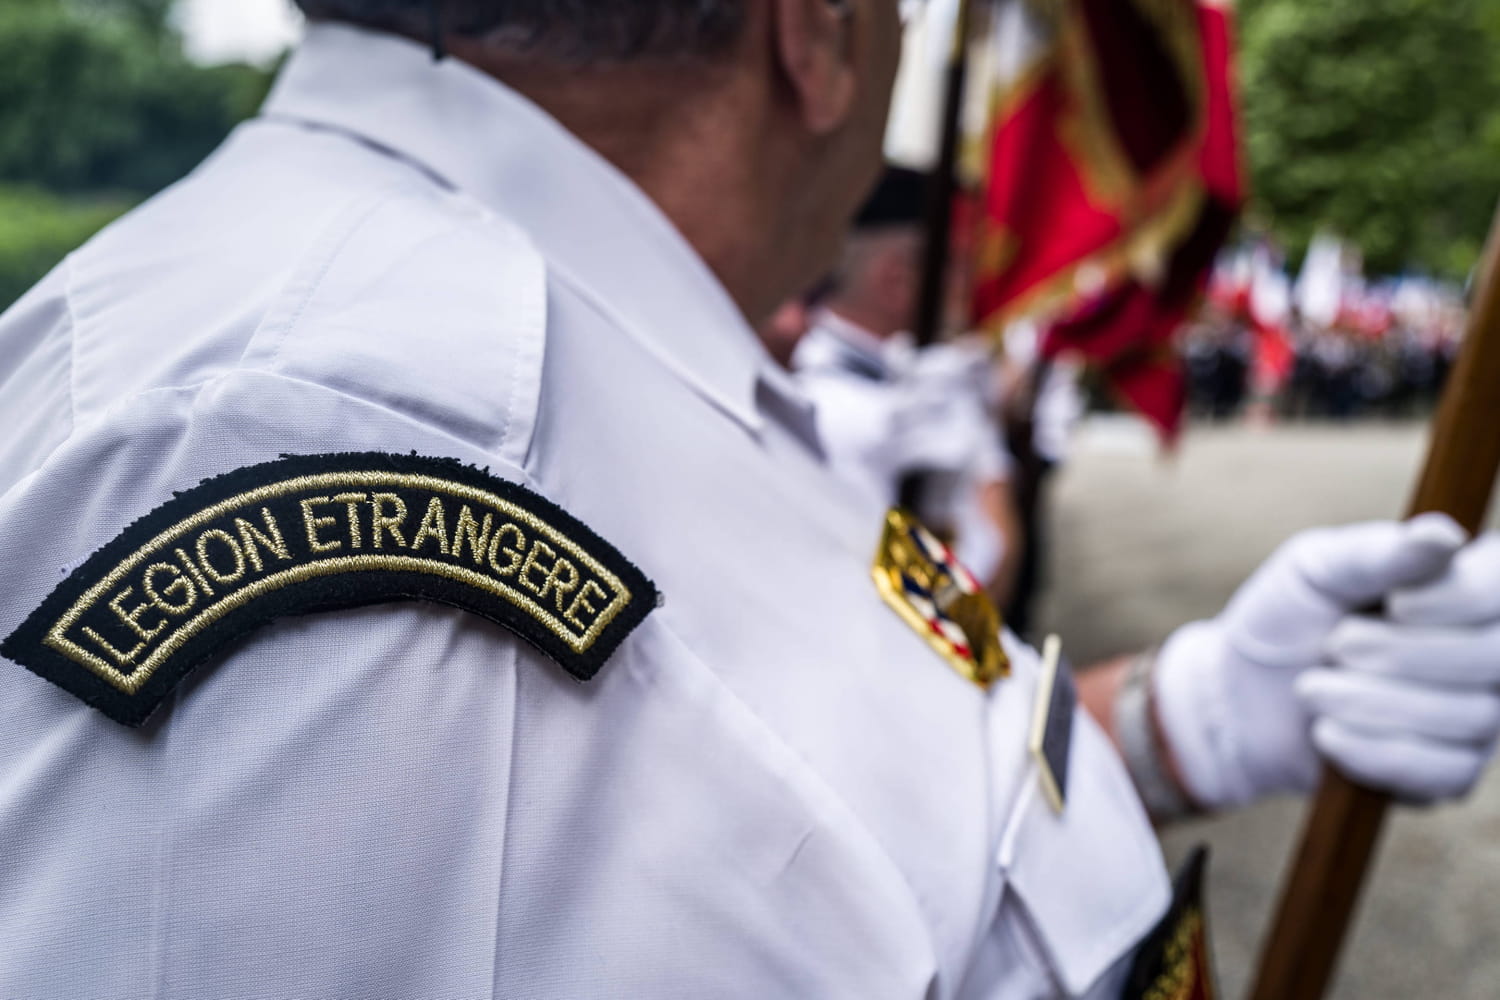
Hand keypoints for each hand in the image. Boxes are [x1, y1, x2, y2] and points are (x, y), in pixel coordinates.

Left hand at [1153, 514, 1499, 808]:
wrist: (1240, 699)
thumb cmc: (1285, 618)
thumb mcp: (1315, 569)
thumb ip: (1377, 553)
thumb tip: (1445, 534)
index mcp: (1464, 586)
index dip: (1458, 599)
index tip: (1395, 604)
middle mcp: (1489, 650)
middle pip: (1494, 655)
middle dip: (1399, 653)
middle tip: (1335, 644)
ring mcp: (1479, 716)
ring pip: (1468, 717)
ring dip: (1370, 701)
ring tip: (1311, 687)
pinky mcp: (1449, 772)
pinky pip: (1439, 771)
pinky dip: (1371, 751)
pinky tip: (1325, 733)